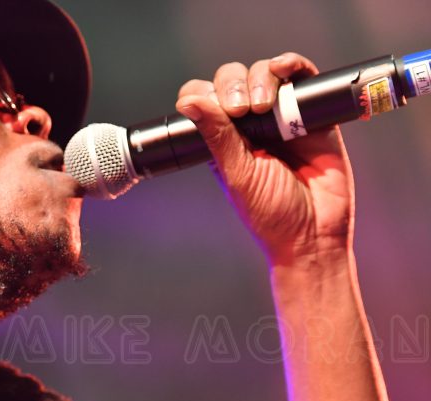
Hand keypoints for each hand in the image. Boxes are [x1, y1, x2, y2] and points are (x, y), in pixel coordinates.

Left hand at [175, 53, 354, 265]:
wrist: (315, 232)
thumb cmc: (271, 212)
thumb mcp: (237, 174)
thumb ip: (217, 136)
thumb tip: (189, 102)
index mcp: (223, 140)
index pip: (204, 100)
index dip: (204, 94)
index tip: (215, 109)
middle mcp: (250, 124)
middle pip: (233, 80)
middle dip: (233, 85)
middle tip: (241, 110)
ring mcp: (282, 115)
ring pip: (265, 73)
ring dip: (260, 76)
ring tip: (263, 104)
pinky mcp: (313, 112)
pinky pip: (302, 77)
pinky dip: (292, 63)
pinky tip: (284, 67)